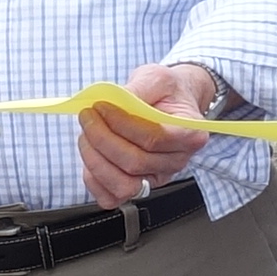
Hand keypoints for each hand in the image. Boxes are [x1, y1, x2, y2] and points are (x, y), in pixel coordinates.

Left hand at [80, 62, 219, 206]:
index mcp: (190, 134)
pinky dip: (94, 181)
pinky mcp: (137, 187)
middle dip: (103, 138)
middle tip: (88, 116)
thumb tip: (114, 100)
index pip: (153, 138)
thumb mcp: (156, 78)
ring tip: (87, 135)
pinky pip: (112, 197)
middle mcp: (176, 161)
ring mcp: (157, 178)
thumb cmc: (165, 92)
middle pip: (135, 162)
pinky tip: (90, 156)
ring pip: (123, 185)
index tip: (101, 106)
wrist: (169, 102)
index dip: (121, 123)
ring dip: (96, 160)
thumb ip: (138, 88)